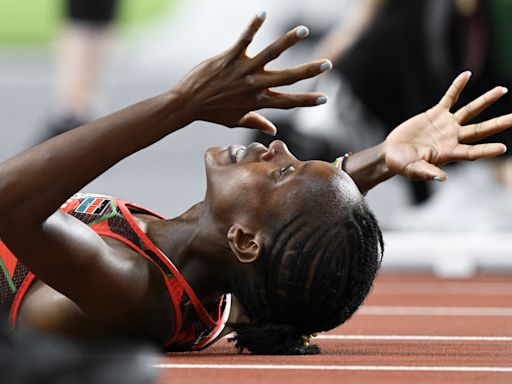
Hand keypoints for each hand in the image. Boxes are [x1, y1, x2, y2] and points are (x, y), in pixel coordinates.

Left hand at [173, 12, 330, 134]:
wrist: (187, 104)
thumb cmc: (212, 113)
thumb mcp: (235, 121)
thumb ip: (256, 121)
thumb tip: (273, 129)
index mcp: (257, 102)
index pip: (288, 102)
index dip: (307, 101)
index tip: (325, 99)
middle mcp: (254, 86)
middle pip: (287, 78)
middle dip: (309, 71)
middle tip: (328, 64)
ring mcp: (242, 71)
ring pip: (270, 54)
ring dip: (287, 41)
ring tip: (302, 30)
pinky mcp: (229, 58)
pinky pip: (244, 39)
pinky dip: (253, 26)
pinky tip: (263, 13)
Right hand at [384, 71, 511, 180]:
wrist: (392, 153)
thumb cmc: (402, 165)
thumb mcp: (413, 170)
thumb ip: (427, 173)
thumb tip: (442, 178)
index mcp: (449, 153)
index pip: (472, 152)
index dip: (486, 151)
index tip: (502, 149)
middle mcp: (453, 138)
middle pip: (480, 129)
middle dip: (498, 124)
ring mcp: (446, 125)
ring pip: (470, 111)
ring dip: (486, 101)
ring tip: (502, 90)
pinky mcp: (436, 114)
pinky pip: (449, 98)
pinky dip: (457, 87)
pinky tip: (467, 75)